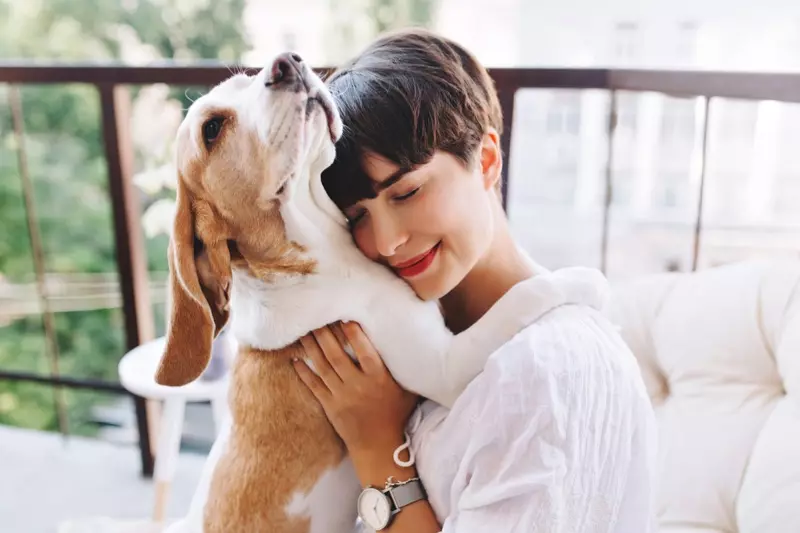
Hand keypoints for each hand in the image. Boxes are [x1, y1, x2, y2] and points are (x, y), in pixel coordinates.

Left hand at [293, 321, 418, 454]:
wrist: (380, 446)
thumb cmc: (396, 414)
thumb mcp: (407, 391)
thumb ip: (405, 369)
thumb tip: (415, 346)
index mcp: (379, 378)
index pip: (364, 351)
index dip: (354, 334)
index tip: (344, 318)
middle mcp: (358, 385)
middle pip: (337, 356)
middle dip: (325, 335)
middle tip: (315, 317)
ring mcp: (342, 396)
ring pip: (323, 367)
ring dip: (311, 348)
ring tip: (303, 331)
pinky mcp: (330, 406)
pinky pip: (314, 386)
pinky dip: (304, 373)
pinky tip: (295, 360)